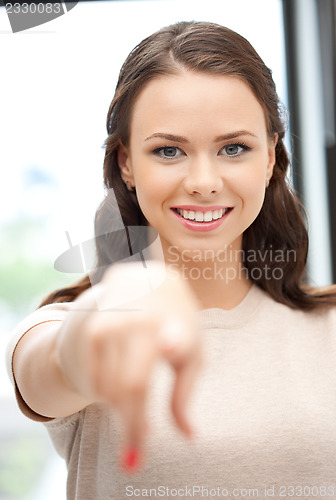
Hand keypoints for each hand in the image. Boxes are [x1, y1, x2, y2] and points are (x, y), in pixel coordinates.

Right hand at [56, 261, 201, 470]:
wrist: (149, 280)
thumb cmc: (178, 324)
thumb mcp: (193, 353)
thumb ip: (185, 395)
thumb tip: (188, 438)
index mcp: (177, 324)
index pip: (174, 337)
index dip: (173, 341)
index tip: (171, 345)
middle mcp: (144, 321)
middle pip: (133, 384)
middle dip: (131, 426)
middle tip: (134, 457)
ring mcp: (116, 323)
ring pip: (110, 384)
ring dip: (118, 412)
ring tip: (132, 421)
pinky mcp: (94, 328)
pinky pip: (94, 375)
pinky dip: (104, 394)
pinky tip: (116, 396)